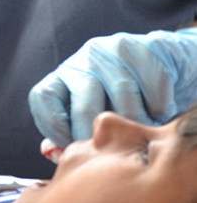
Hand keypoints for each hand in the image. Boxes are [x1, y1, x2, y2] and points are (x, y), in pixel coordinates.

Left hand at [29, 27, 196, 147]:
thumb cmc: (117, 100)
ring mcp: (112, 51)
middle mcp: (83, 59)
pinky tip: (157, 114)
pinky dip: (158, 109)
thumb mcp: (89, 112)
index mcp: (63, 75)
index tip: (73, 145)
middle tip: (112, 152)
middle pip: (84, 106)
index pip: (43, 98)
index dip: (54, 127)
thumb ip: (69, 133)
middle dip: (100, 137)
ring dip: (134, 124)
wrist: (158, 63)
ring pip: (122, 97)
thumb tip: (54, 152)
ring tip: (139, 136)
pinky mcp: (144, 49)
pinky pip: (152, 88)